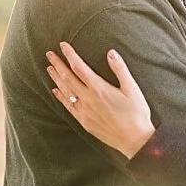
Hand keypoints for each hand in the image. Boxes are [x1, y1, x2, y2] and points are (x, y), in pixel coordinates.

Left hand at [47, 42, 155, 158]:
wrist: (134, 140)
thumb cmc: (136, 114)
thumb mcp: (132, 89)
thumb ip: (120, 69)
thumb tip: (111, 53)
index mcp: (99, 88)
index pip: (79, 67)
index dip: (70, 55)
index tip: (63, 45)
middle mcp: (88, 99)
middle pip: (68, 78)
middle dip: (58, 64)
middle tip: (50, 54)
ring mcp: (84, 111)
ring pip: (65, 92)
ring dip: (56, 79)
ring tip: (49, 68)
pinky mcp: (84, 121)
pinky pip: (68, 106)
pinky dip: (60, 97)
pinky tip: (56, 91)